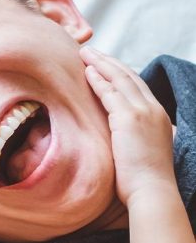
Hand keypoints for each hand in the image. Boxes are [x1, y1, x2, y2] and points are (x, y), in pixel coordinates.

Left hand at [81, 46, 174, 206]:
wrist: (152, 191)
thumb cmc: (144, 181)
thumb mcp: (144, 151)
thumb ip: (136, 138)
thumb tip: (123, 139)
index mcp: (158, 115)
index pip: (137, 86)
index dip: (120, 73)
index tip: (105, 65)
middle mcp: (152, 109)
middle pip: (129, 76)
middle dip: (109, 62)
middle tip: (92, 51)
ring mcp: (142, 112)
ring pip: (119, 79)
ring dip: (100, 64)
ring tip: (85, 54)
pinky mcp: (129, 119)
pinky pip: (110, 93)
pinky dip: (98, 80)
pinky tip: (86, 72)